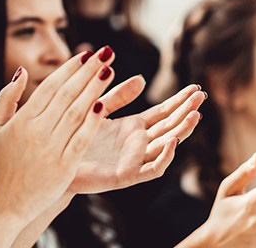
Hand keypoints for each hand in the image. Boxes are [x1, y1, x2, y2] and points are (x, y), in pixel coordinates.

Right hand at [0, 48, 116, 224]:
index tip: (86, 53)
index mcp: (22, 120)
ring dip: (94, 89)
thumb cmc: (3, 163)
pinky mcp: (64, 166)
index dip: (70, 68)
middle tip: (106, 53)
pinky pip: (81, 139)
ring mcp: (51, 149)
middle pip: (67, 94)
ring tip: (109, 70)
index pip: (50, 87)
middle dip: (88, 71)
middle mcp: (36, 131)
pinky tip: (103, 104)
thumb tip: (22, 71)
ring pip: (76, 112)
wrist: (7, 203)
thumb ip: (7, 97)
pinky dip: (92, 121)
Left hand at [69, 76, 204, 192]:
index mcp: (133, 128)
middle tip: (202, 96)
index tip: (196, 88)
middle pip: (170, 126)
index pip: (164, 113)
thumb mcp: (97, 109)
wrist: (53, 163)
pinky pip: (151, 170)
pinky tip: (172, 142)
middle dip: (187, 111)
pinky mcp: (125, 176)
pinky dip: (164, 158)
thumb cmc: (73, 137)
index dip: (180, 101)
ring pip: (166, 146)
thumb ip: (118, 96)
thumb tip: (142, 78)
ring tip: (195, 115)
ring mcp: (134, 160)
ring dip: (182, 131)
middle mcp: (138, 144)